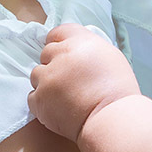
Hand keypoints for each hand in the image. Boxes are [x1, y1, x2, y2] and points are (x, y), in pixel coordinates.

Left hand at [29, 23, 140, 141]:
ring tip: (64, 96)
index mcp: (81, 41)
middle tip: (68, 80)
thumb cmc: (118, 91)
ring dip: (46, 83)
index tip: (61, 53)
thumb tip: (75, 49)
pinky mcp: (39, 98)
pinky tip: (58, 108)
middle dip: (54, 64)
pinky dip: (43, 102)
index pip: (58, 32)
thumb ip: (89, 48)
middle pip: (46, 53)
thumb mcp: (110, 57)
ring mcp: (48, 77)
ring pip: (37, 74)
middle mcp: (61, 55)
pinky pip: (33, 96)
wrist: (112, 120)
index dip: (59, 42)